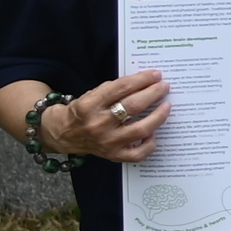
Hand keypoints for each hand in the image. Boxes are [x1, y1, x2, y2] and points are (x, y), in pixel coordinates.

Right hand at [49, 68, 168, 163]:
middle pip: (133, 106)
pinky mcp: (113, 156)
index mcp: (89, 105)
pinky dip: (150, 144)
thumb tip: (146, 81)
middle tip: (164, 86)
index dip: (142, 79)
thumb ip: (115, 89)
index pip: (121, 88)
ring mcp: (107, 142)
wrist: (64, 134)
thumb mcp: (92, 94)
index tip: (156, 75)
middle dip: (153, 94)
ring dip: (158, 116)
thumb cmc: (82, 111)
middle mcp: (98, 124)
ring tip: (167, 106)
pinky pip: (138, 153)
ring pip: (140, 129)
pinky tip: (154, 133)